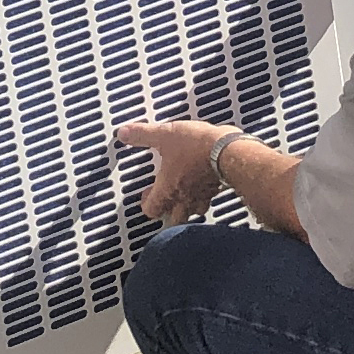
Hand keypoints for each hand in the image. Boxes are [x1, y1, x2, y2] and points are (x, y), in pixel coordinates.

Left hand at [116, 117, 231, 224]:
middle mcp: (185, 198)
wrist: (229, 150)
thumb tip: (124, 133)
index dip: (146, 204)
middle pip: (173, 219)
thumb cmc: (197, 146)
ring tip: (184, 195)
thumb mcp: (165, 135)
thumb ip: (143, 135)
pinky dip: (204, 195)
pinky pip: (209, 199)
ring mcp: (203, 196)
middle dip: (167, 213)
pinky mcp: (217, 189)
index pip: (152, 210)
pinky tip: (204, 184)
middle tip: (164, 200)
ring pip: (193, 212)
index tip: (146, 195)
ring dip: (187, 207)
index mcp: (168, 189)